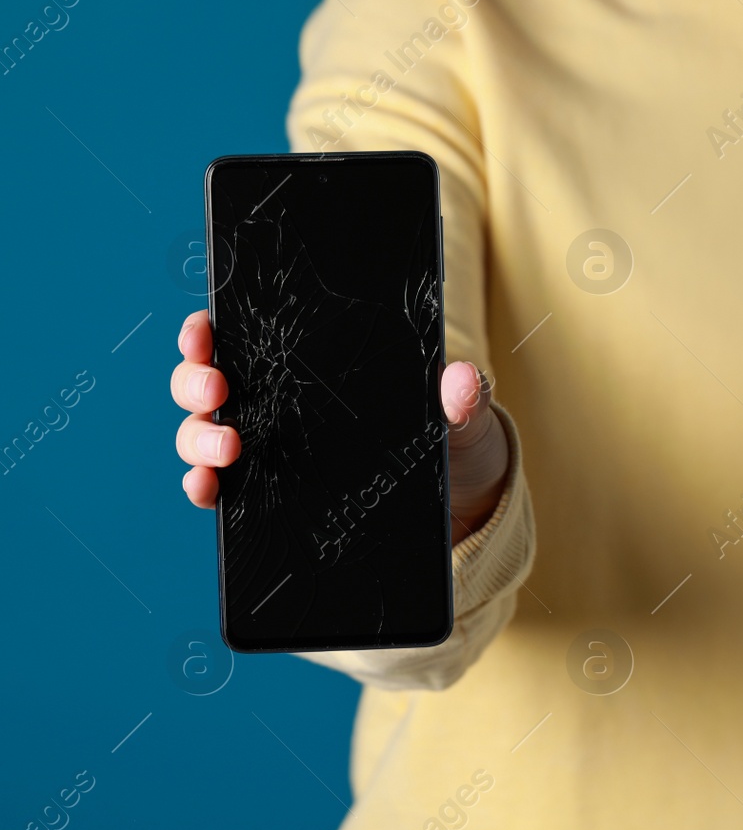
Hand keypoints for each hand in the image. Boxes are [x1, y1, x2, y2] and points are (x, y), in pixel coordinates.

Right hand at [170, 310, 509, 545]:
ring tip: (228, 450)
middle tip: (217, 391)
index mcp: (310, 363)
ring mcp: (268, 448)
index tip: (204, 330)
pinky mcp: (270, 492)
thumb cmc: (450, 439)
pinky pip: (220, 487)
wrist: (457, 501)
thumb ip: (462, 397)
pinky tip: (209, 490)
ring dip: (197, 438)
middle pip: (206, 382)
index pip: (242, 334)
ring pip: (202, 433)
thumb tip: (462, 380)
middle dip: (194, 381)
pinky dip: (203, 487)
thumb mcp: (461, 416)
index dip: (208, 328)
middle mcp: (276, 401)